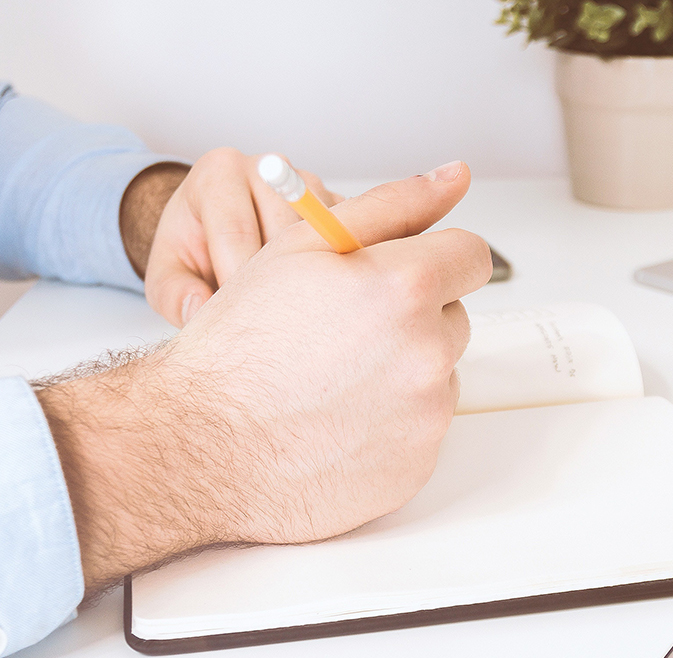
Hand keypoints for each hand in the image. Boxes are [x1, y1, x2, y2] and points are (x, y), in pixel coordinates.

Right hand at [39, 162, 488, 593]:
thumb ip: (390, 205)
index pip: (470, 256)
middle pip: (453, 317)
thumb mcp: (301, 247)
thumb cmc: (239, 346)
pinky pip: (421, 430)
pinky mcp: (417, 466)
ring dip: (401, 371)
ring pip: (438, 375)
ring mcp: (425, 416)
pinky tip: (334, 421)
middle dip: (411, 317)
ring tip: (331, 380)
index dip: (431, 260)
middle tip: (341, 332)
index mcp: (405, 287)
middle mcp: (427, 352)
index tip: (400, 274)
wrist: (201, 446)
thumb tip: (453, 176)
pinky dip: (390, 424)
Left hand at [140, 148, 342, 326]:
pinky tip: (315, 295)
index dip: (237, 282)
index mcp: (218, 172)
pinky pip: (347, 240)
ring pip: (321, 237)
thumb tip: (199, 311)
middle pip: (284, 233)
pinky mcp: (337, 202)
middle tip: (266, 320)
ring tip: (289, 309)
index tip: (237, 320)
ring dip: (310, 278)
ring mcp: (307, 182)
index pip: (236, 231)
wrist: (216, 230)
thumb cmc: (191, 250)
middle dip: (275, 282)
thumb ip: (174, 294)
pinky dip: (334, 271)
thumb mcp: (166, 274)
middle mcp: (267, 167)